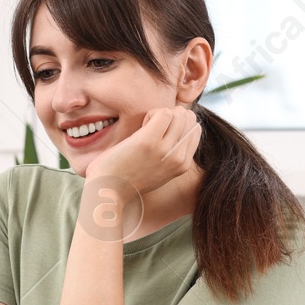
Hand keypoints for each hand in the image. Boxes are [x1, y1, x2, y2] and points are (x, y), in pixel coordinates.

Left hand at [83, 105, 201, 199]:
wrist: (109, 191)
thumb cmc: (129, 178)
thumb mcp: (160, 170)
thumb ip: (172, 153)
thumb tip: (177, 125)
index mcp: (183, 165)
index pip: (195, 129)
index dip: (179, 124)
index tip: (162, 133)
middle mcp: (178, 158)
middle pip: (189, 118)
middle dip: (172, 116)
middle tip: (153, 127)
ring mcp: (164, 150)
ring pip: (178, 114)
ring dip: (161, 114)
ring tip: (146, 127)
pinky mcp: (148, 141)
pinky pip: (163, 113)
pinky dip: (151, 113)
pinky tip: (141, 126)